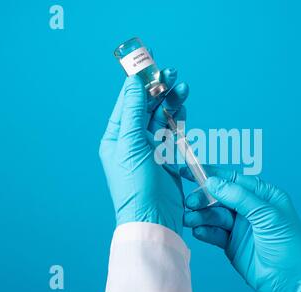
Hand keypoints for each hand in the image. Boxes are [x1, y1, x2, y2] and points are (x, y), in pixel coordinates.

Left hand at [100, 68, 188, 235]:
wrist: (154, 218)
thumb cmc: (136, 186)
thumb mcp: (130, 144)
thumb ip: (133, 111)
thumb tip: (132, 83)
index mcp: (117, 136)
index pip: (128, 101)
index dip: (139, 82)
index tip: (150, 63)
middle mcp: (133, 140)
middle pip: (147, 107)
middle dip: (159, 89)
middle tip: (172, 73)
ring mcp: (151, 149)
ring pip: (162, 117)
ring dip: (171, 101)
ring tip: (182, 86)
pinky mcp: (167, 157)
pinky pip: (173, 132)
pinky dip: (179, 119)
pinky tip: (183, 106)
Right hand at [182, 166, 300, 291]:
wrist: (292, 283)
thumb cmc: (291, 247)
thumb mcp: (267, 216)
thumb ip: (239, 197)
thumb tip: (214, 182)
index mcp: (263, 195)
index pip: (233, 179)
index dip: (211, 174)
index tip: (190, 171)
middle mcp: (250, 208)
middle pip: (220, 197)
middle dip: (204, 199)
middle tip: (190, 202)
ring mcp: (240, 226)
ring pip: (214, 215)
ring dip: (200, 216)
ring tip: (190, 219)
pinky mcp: (232, 244)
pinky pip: (214, 233)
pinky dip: (204, 231)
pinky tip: (198, 230)